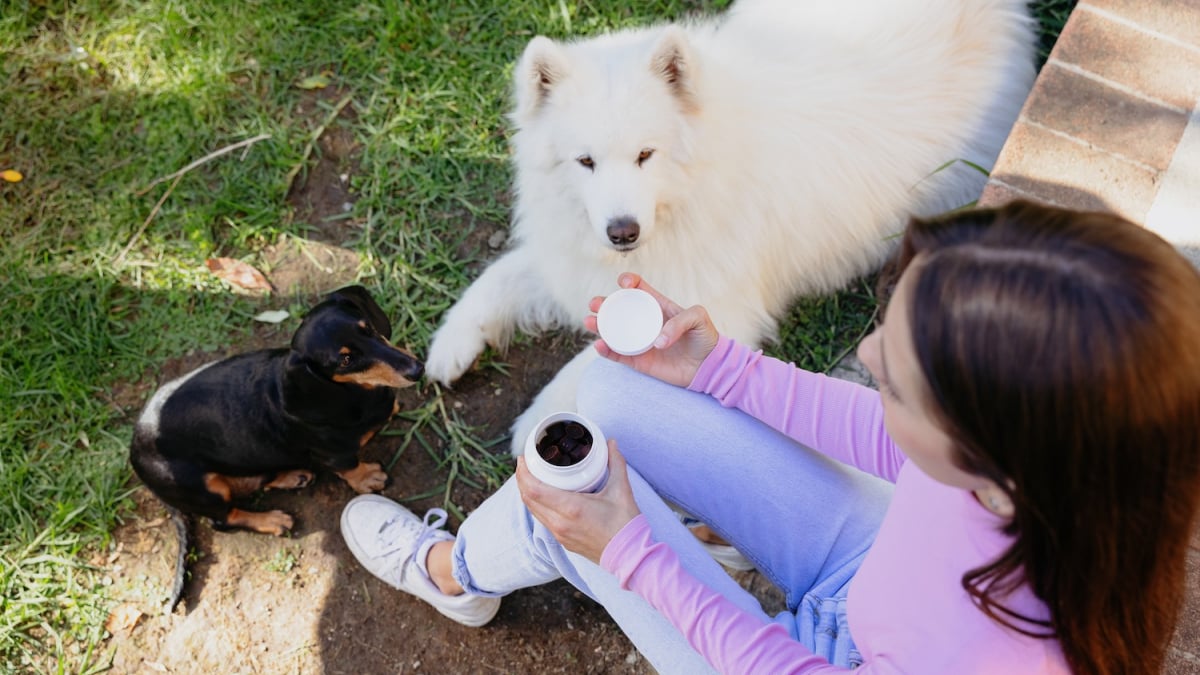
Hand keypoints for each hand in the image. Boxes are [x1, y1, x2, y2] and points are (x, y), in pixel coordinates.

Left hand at [516, 440, 641, 563]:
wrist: (629, 556)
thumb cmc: (625, 525)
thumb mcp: (621, 490)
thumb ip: (616, 463)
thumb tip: (611, 444)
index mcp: (572, 508)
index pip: (535, 490)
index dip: (524, 473)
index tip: (523, 458)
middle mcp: (560, 523)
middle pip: (528, 499)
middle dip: (522, 479)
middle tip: (524, 463)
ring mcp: (560, 534)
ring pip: (533, 510)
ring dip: (527, 493)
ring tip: (530, 477)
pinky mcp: (563, 541)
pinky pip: (542, 519)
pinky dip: (537, 505)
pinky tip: (543, 496)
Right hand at [584, 273, 719, 387]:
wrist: (708, 366)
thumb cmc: (705, 338)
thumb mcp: (698, 318)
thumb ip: (680, 322)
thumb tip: (657, 342)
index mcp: (656, 305)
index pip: (637, 288)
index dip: (628, 281)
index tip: (625, 284)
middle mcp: (644, 321)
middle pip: (617, 309)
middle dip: (603, 303)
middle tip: (596, 304)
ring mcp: (639, 341)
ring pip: (612, 331)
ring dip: (597, 325)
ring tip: (590, 321)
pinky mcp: (638, 360)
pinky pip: (617, 354)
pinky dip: (606, 350)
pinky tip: (599, 345)